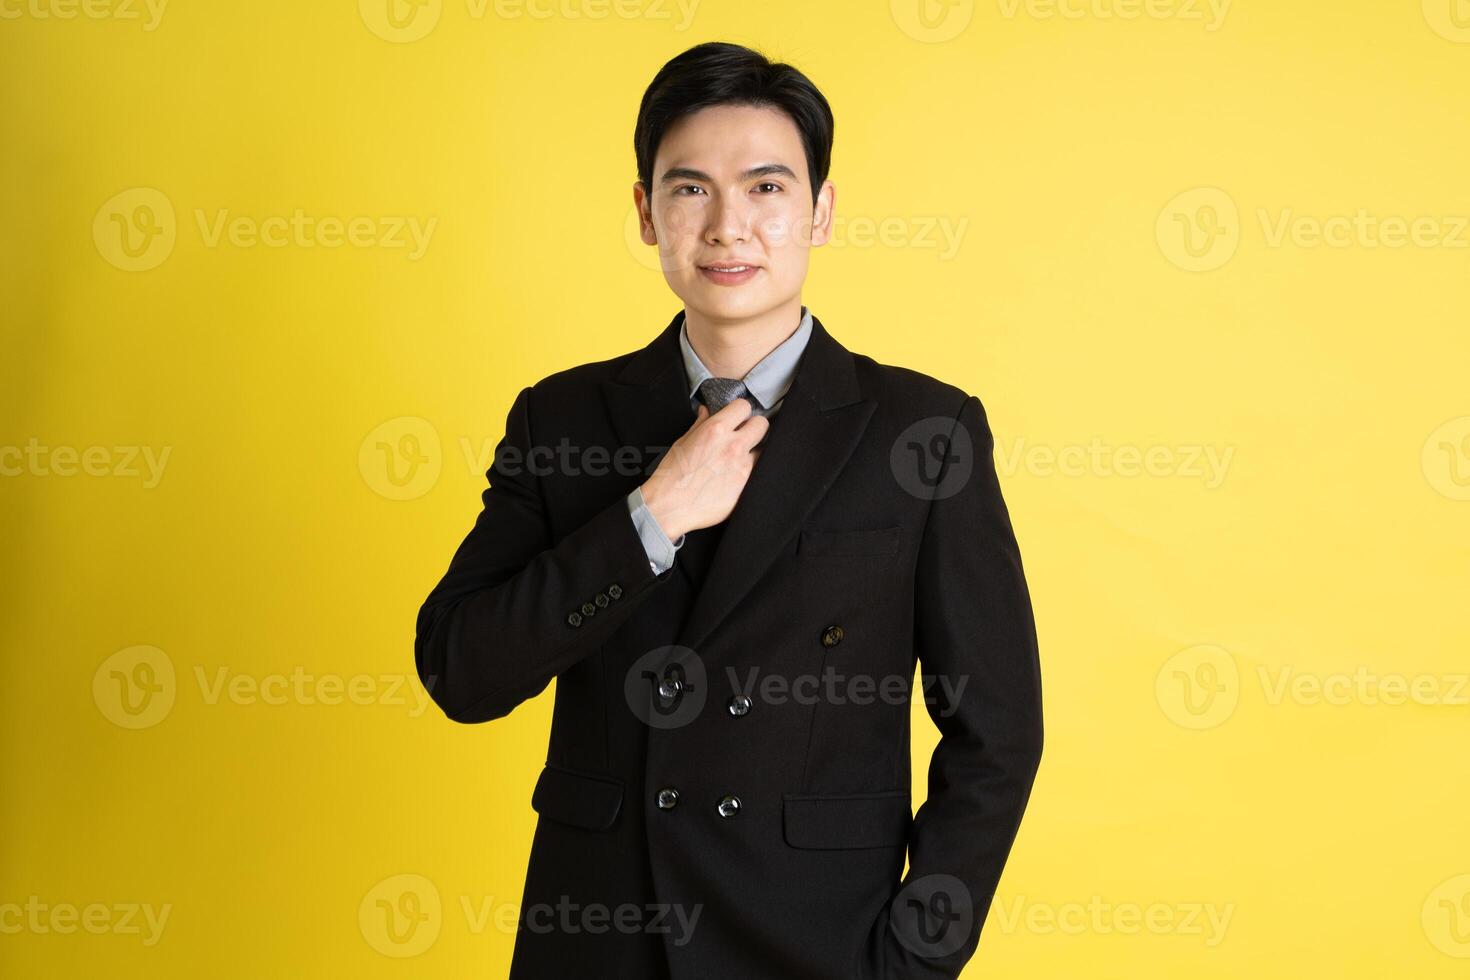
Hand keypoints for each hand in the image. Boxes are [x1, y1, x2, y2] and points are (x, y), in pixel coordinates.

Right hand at [640, 398, 768, 539]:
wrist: (669, 507)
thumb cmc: (671, 476)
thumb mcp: (682, 443)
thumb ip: (699, 425)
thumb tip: (706, 411)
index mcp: (716, 430)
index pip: (744, 406)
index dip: (740, 412)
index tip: (737, 419)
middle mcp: (733, 446)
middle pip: (762, 424)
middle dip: (754, 428)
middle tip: (745, 437)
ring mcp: (743, 467)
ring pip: (764, 451)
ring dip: (755, 453)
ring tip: (740, 461)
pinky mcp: (746, 487)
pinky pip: (758, 474)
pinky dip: (751, 473)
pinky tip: (737, 478)